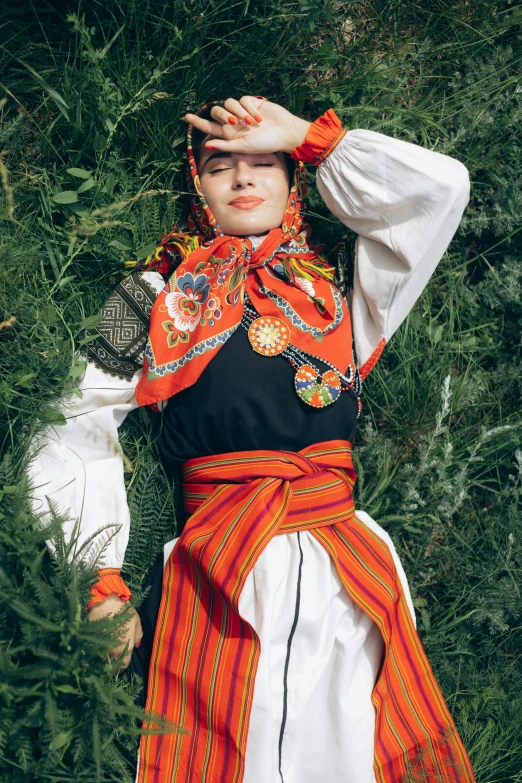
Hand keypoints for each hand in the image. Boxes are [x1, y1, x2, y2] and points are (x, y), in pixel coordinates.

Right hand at [88, 594, 142, 669]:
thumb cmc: (123, 611)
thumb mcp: (136, 621)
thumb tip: (137, 645)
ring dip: (106, 653)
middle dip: (114, 659)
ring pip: (103, 656)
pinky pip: (96, 648)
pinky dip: (98, 646)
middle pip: (112, 662)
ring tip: (108, 643)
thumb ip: (138, 635)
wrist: (104, 602)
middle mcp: (112, 651)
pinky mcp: (91, 641)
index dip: (124, 662)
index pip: (124, 665)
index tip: (123, 657)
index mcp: (125, 647)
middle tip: (115, 649)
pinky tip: (101, 638)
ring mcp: (100, 646)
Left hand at [184, 96, 310, 155]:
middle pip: (216, 111)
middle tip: (233, 121)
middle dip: (222, 114)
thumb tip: (207, 145)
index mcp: (229, 135)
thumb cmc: (265, 144)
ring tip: (252, 123)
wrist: (284, 133)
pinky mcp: (251, 102)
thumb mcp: (243, 147)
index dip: (198, 122)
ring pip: (229, 103)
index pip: (209, 127)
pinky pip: (242, 100)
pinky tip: (259, 118)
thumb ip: (225, 146)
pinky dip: (249, 108)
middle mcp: (233, 123)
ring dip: (239, 112)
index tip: (186, 116)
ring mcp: (241, 112)